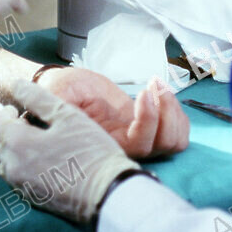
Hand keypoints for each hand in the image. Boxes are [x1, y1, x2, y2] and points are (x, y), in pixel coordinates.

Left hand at [0, 79, 139, 223]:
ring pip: (7, 163)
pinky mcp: (34, 199)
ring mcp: (22, 186)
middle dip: (10, 130)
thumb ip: (38, 98)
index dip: (5, 112)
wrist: (108, 193)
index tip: (17, 108)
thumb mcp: (67, 115)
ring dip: (15, 150)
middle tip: (28, 123)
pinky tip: (44, 161)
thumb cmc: (90, 150)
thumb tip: (17, 84)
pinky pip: (18, 179)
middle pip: (0, 144)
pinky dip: (23, 166)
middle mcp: (14, 167)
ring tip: (36, 142)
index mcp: (19, 144)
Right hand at [40, 67, 188, 158]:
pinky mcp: (146, 124)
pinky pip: (177, 130)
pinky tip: (158, 91)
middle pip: (165, 145)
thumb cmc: (59, 91)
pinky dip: (176, 110)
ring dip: (174, 110)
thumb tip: (65, 108)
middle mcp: (126, 145)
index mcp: (107, 143)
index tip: (141, 93)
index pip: (141, 145)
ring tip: (157, 86)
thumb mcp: (55, 95)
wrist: (65, 88)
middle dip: (167, 113)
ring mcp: (139, 135)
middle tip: (153, 86)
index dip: (149, 121)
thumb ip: (58, 105)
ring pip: (175, 140)